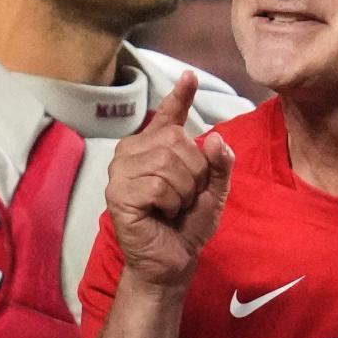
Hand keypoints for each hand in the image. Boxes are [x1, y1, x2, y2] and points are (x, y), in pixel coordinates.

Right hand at [105, 71, 233, 287]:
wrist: (173, 262)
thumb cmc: (188, 224)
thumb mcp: (214, 191)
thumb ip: (219, 164)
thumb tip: (215, 137)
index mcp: (154, 147)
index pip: (169, 115)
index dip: (181, 95)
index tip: (191, 76)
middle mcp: (132, 152)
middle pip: (178, 142)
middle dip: (194, 173)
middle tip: (184, 198)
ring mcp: (120, 172)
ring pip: (168, 163)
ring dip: (183, 191)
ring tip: (172, 207)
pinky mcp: (117, 193)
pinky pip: (158, 185)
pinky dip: (170, 202)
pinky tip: (160, 214)